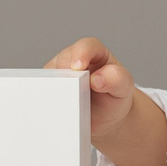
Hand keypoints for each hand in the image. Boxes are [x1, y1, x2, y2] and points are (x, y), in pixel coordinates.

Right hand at [44, 36, 166, 165]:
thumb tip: (97, 79)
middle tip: (71, 94)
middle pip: (60, 63)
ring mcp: (57, 77)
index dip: (80, 54)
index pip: (84, 47)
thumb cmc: (115, 97)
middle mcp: (70, 61)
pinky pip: (42, 96)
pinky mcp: (48, 92)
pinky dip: (47, 105)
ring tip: (66, 108)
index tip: (78, 67)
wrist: (106, 118)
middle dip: (64, 77)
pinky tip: (55, 114)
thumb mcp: (124, 87)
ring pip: (47, 80)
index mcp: (92, 52)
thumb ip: (116, 79)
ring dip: (53, 93)